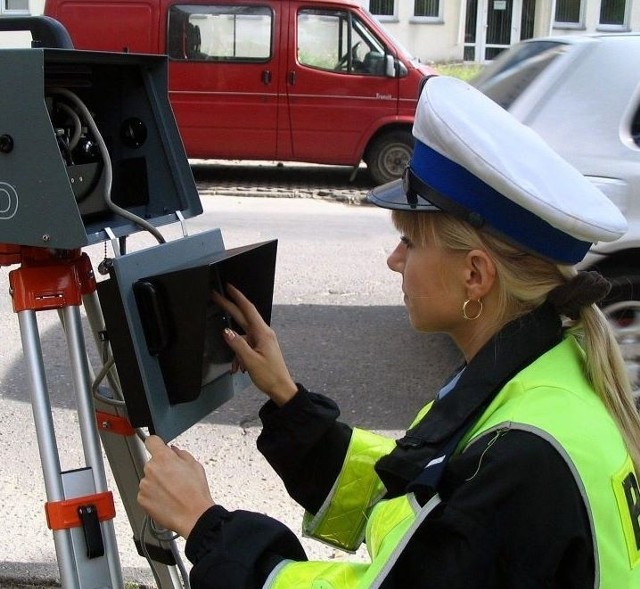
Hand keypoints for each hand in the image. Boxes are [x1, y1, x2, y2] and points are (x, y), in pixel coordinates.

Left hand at [138, 435, 213, 538]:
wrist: (193, 516)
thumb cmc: (196, 492)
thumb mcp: (195, 466)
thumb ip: (181, 454)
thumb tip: (173, 450)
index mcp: (164, 458)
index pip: (152, 441)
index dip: (156, 443)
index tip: (158, 446)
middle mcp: (151, 469)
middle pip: (152, 463)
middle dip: (161, 467)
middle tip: (174, 477)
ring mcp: (144, 485)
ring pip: (149, 479)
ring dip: (157, 483)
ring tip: (172, 492)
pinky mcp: (141, 499)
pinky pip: (145, 493)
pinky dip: (153, 495)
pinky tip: (166, 500)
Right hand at [213, 284, 297, 405]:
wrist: (281, 388)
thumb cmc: (270, 376)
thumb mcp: (250, 360)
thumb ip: (237, 344)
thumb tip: (226, 331)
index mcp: (262, 333)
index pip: (248, 309)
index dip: (237, 297)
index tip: (229, 287)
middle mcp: (263, 333)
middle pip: (243, 317)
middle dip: (229, 307)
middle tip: (216, 297)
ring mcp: (262, 340)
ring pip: (242, 336)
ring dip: (235, 349)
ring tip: (236, 365)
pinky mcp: (261, 347)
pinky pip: (245, 346)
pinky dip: (240, 356)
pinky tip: (240, 369)